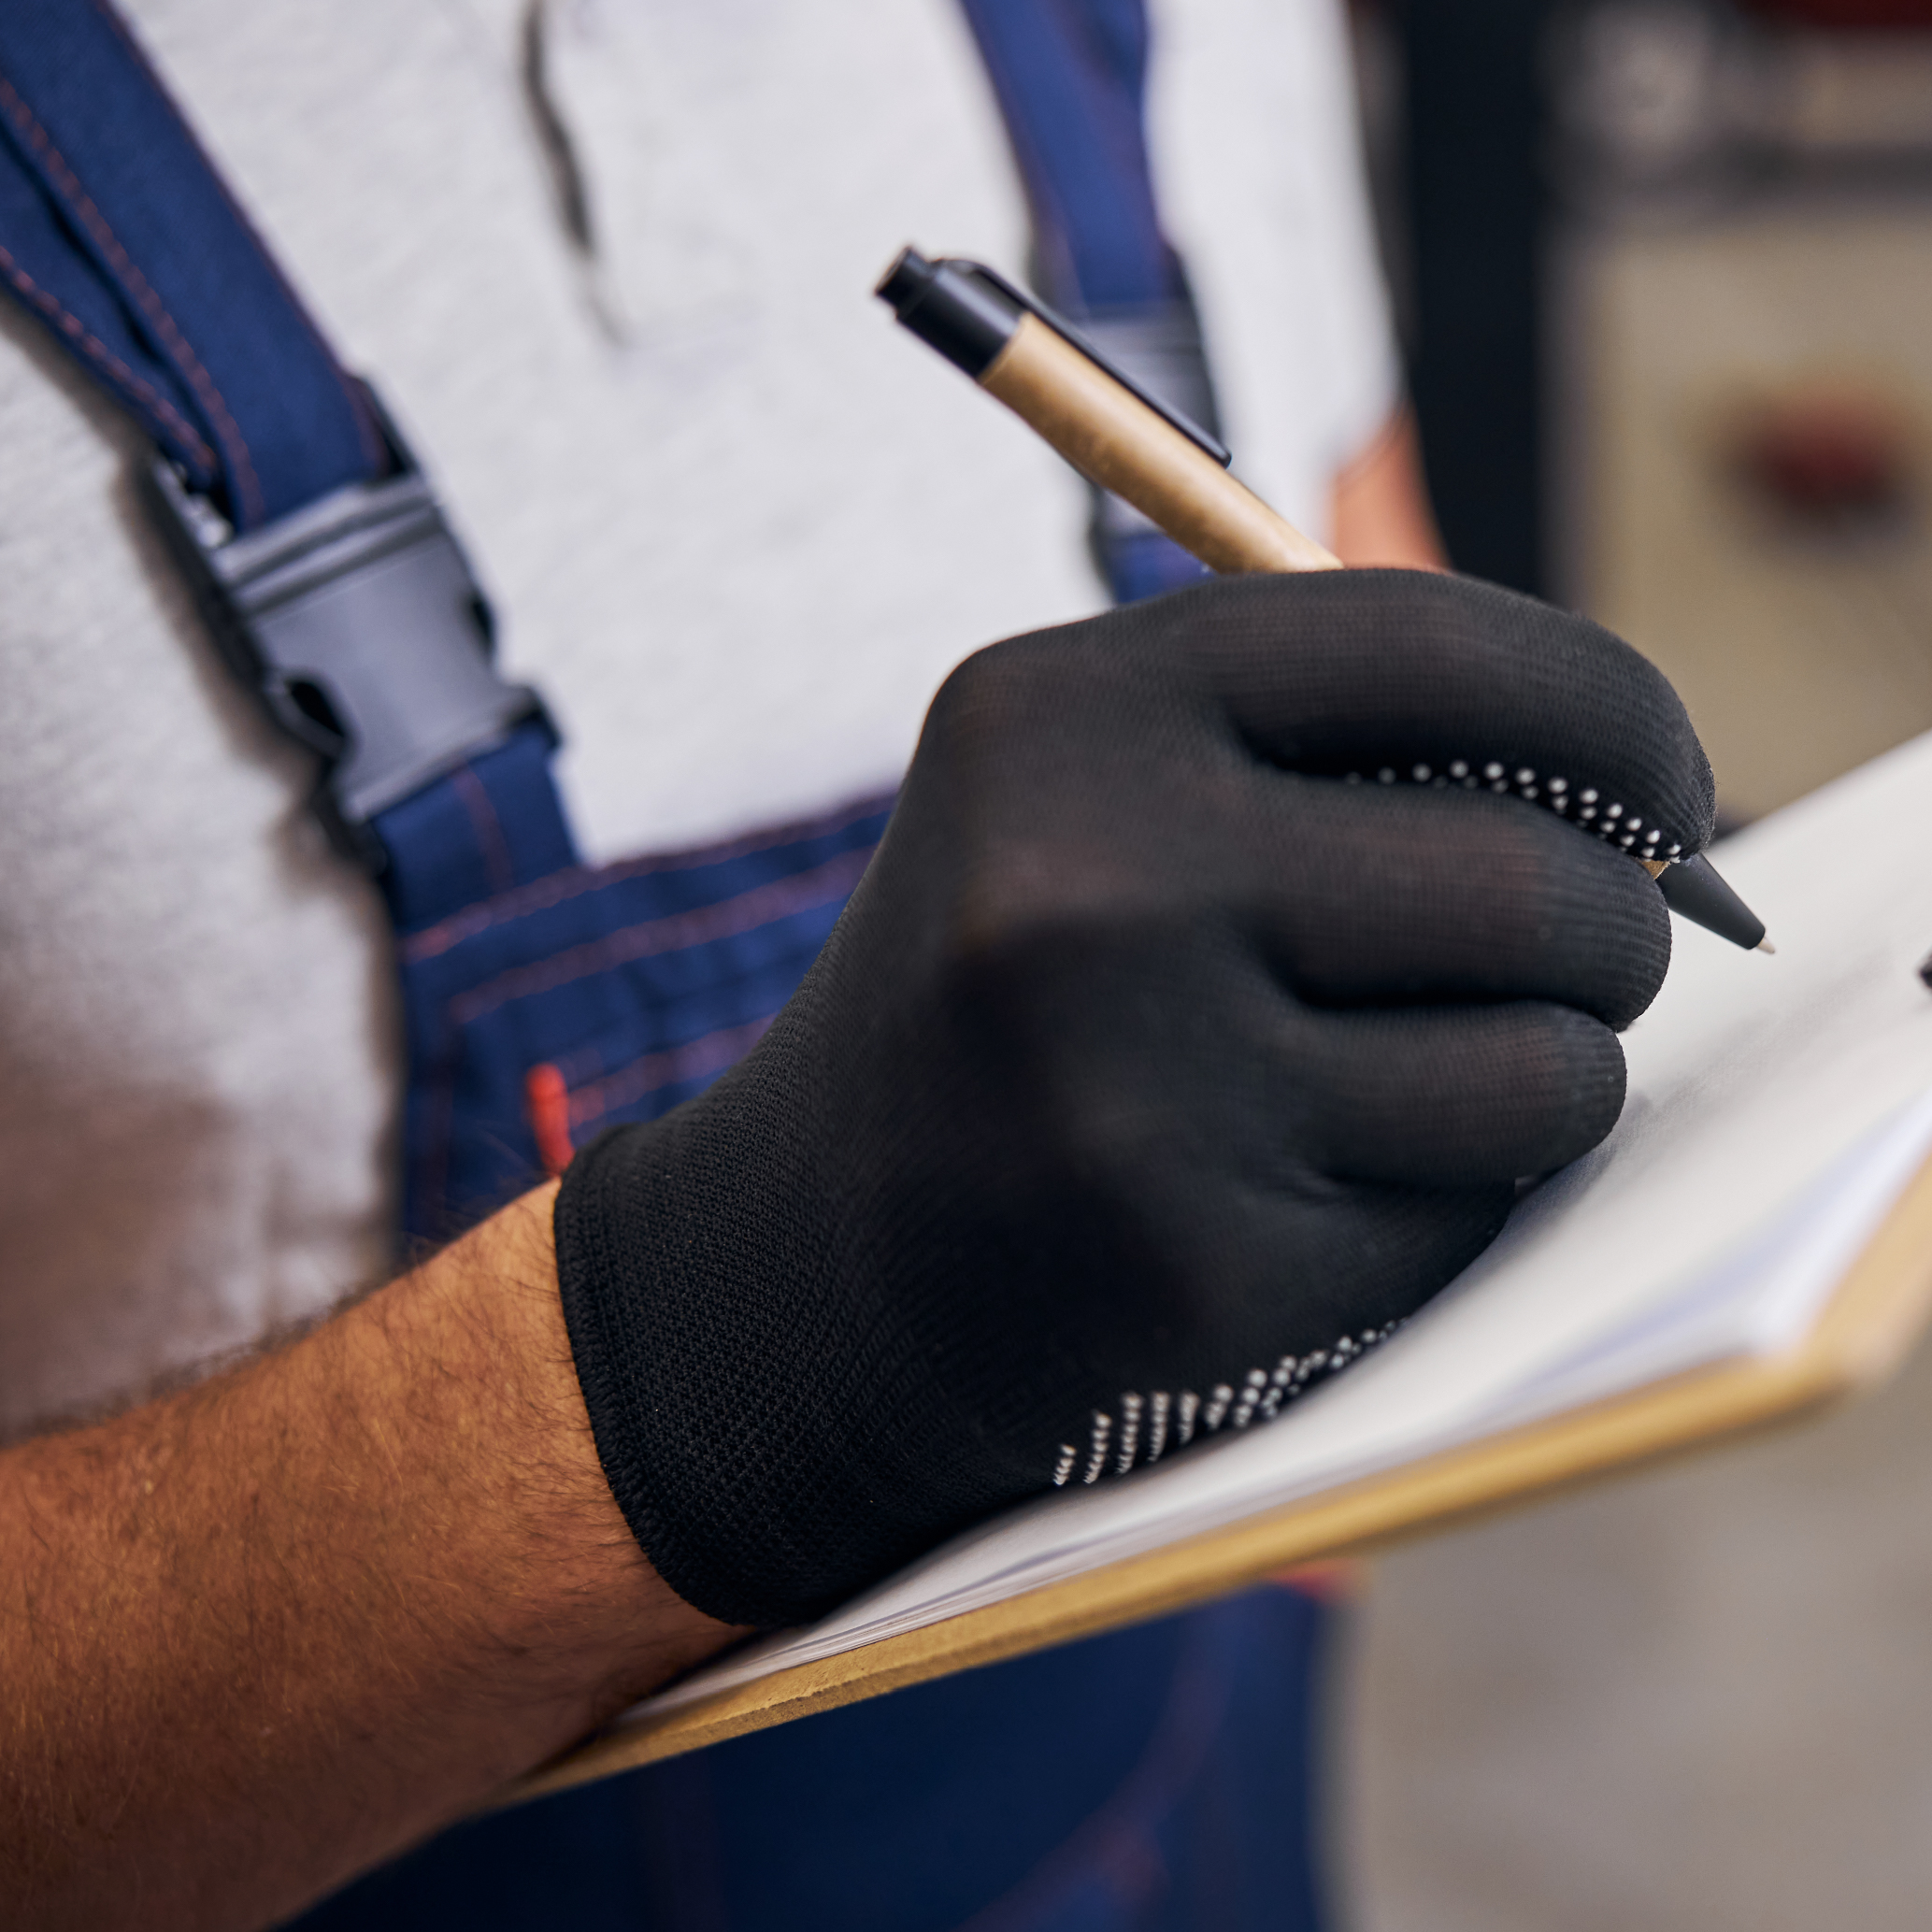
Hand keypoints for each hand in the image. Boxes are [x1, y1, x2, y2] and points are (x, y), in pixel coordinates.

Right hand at [555, 570, 1714, 1626]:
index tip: (1667, 785)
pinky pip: (1469, 1217)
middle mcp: (1085, 886)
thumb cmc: (995, 999)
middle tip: (1590, 958)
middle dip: (1618, 927)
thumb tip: (1639, 785)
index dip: (1609, 710)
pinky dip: (1450, 1200)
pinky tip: (1326, 1190)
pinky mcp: (1192, 1276)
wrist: (805, 1257)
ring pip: (1542, 1071)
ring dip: (1551, 1075)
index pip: (1435, 646)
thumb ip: (1310, 748)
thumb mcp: (1075, 801)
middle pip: (1532, 878)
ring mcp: (1132, 1094)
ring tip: (1446, 1078)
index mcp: (1058, 720)